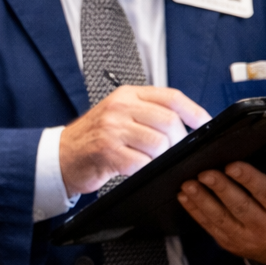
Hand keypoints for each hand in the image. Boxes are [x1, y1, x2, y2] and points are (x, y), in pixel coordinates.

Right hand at [60, 86, 209, 195]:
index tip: (204, 123)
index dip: (194, 111)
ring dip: (160, 157)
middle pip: (169, 121)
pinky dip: (144, 169)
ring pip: (159, 143)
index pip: (171, 97)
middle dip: (178, 141)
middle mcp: (119, 107)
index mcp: (127, 95)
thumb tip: (188, 124)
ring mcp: (112, 129)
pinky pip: (142, 162)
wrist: (60, 156)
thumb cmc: (94, 138)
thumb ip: (148, 112)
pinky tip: (134, 168)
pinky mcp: (107, 151)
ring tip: (148, 160)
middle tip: (172, 151)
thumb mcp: (119, 114)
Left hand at [178, 139, 265, 263]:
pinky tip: (185, 197)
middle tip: (203, 172)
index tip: (232, 165)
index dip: (249, 180)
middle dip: (220, 188)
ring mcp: (246, 237)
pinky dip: (195, 212)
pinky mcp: (229, 242)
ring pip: (221, 218)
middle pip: (240, 206)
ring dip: (202, 201)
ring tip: (188, 184)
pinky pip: (210, 227)